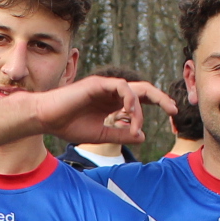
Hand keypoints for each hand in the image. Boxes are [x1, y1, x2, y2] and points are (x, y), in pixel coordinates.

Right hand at [31, 74, 174, 145]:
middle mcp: (111, 92)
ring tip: (136, 125)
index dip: (157, 103)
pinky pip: (121, 86)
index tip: (170, 114)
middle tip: (173, 109)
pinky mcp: (97, 83)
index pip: (140, 99)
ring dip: (140, 109)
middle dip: (160, 98)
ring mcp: (105, 86)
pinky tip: (128, 112)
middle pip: (143, 90)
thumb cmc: (68, 125)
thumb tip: (142, 136)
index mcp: (112, 102)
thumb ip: (121, 135)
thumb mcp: (101, 134)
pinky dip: (129, 98)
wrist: (46, 119)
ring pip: (134, 90)